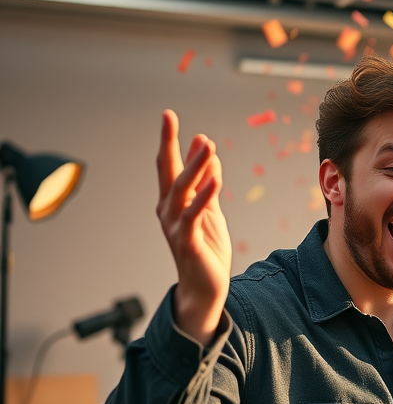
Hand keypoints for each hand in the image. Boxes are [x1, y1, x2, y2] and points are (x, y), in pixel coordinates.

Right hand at [156, 110, 230, 344]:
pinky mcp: (188, 241)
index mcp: (173, 202)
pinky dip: (204, 196)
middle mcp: (168, 210)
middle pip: (168, 172)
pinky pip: (195, 214)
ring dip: (194, 166)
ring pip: (181, 189)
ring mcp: (176, 226)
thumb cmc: (206, 250)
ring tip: (205, 145)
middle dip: (169, 144)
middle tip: (170, 118)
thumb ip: (208, 185)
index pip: (169, 166)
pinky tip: (214, 179)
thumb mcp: (210, 212)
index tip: (168, 116)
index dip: (170, 141)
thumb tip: (209, 156)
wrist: (205, 288)